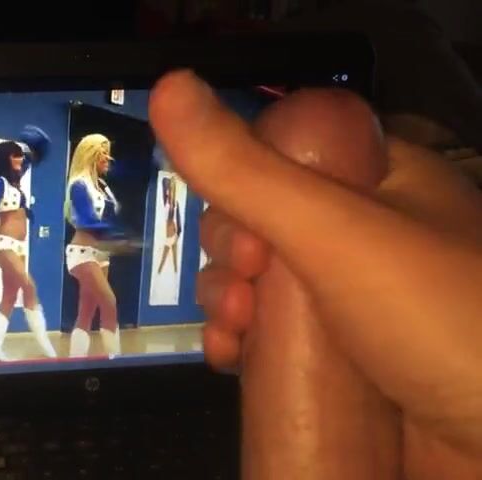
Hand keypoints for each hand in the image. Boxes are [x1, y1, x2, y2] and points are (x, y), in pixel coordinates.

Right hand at [149, 71, 481, 475]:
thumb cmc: (438, 321)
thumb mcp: (336, 234)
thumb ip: (248, 172)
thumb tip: (169, 86)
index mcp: (383, 180)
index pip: (285, 151)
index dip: (245, 179)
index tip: (241, 220)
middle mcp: (366, 235)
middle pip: (262, 220)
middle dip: (232, 252)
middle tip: (247, 282)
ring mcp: (352, 300)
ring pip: (260, 281)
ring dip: (226, 301)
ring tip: (234, 330)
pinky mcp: (340, 357)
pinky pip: (270, 333)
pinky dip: (238, 340)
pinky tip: (227, 354)